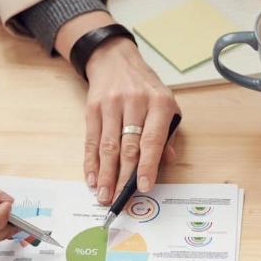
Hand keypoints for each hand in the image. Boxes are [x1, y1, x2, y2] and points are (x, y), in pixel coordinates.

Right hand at [84, 38, 179, 203]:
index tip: (144, 187)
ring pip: (108, 146)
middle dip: (123, 177)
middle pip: (128, 147)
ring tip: (104, 195)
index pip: (152, 140)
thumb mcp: (167, 104)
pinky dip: (91, 162)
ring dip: (105, 174)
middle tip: (120, 199)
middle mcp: (135, 102)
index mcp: (159, 103)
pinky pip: (91, 140)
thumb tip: (166, 162)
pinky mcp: (93, 108)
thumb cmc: (146, 88)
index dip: (148, 165)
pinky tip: (92, 178)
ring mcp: (111, 104)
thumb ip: (168, 134)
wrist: (116, 60)